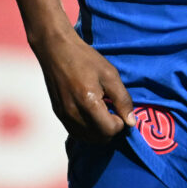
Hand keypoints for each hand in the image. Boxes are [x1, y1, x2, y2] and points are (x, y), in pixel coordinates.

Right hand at [31, 25, 136, 141]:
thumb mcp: (110, 74)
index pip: (110, 130)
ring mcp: (63, 115)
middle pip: (99, 138)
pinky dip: (86, 130)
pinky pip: (76, 132)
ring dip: (98, 131)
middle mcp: (73, 113)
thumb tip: (131, 122)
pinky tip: (89, 114)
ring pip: (87, 138)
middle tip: (111, 110)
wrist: (55, 49)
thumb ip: (122, 100)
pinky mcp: (58, 113)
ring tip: (100, 111)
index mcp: (88, 102)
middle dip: (110, 128)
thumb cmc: (85, 59)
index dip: (120, 122)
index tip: (118, 107)